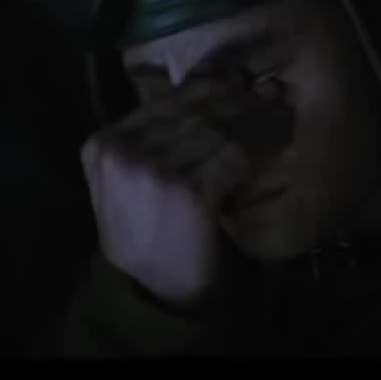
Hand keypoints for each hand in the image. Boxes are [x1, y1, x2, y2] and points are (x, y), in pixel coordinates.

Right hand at [81, 77, 289, 307]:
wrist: (157, 295)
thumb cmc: (149, 237)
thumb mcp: (128, 184)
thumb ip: (149, 140)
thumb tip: (202, 85)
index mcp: (101, 146)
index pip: (164, 102)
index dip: (208, 89)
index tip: (240, 84)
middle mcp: (121, 153)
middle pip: (191, 110)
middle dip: (235, 101)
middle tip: (270, 96)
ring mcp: (153, 171)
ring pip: (216, 128)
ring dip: (254, 120)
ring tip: (280, 117)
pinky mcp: (189, 191)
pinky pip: (233, 154)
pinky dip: (259, 148)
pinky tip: (276, 144)